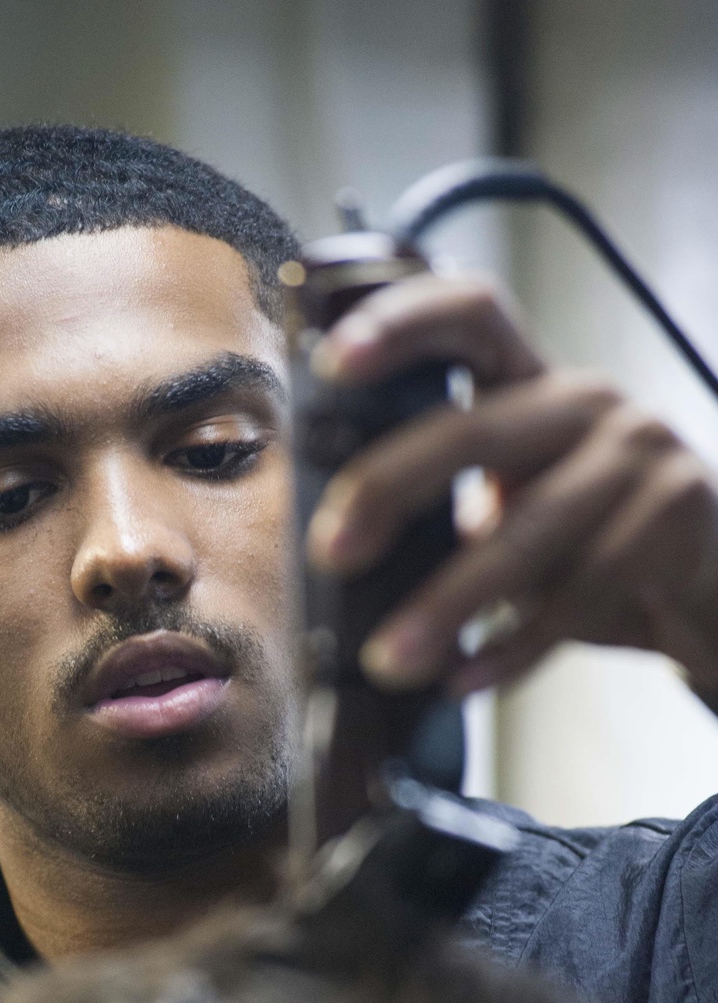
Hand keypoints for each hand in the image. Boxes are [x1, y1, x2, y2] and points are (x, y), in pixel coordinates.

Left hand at [306, 273, 717, 699]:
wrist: (706, 585)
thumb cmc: (583, 545)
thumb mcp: (511, 506)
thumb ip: (443, 505)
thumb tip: (332, 549)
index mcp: (530, 382)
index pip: (469, 315)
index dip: (399, 325)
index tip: (331, 364)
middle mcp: (585, 401)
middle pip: (473, 430)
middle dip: (389, 488)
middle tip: (330, 552)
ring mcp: (639, 452)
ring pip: (527, 530)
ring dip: (447, 602)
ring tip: (390, 659)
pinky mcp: (676, 515)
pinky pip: (580, 592)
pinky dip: (514, 647)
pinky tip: (466, 679)